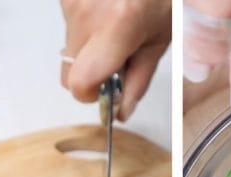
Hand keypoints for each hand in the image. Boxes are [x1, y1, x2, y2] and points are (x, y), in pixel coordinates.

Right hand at [60, 0, 171, 120]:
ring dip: (92, 46)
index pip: (79, 81)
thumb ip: (139, 79)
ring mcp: (71, 0)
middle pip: (71, 67)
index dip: (90, 94)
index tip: (105, 91)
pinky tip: (109, 11)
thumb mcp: (160, 40)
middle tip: (121, 56)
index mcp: (117, 26)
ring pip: (70, 46)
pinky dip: (88, 26)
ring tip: (120, 26)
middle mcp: (87, 12)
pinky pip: (70, 23)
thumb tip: (122, 111)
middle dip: (94, 70)